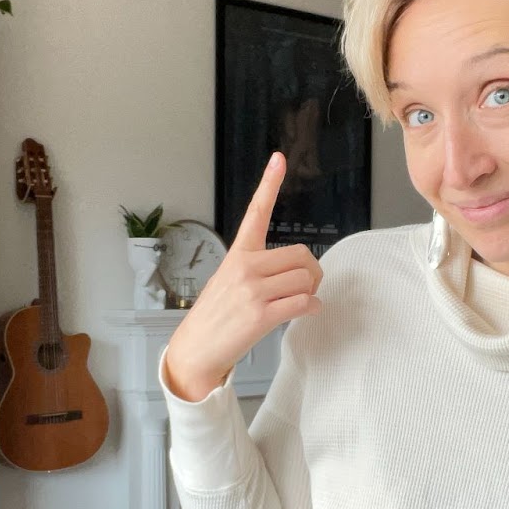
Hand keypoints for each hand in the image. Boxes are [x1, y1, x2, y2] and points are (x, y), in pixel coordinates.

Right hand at [163, 152, 322, 400]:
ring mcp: (253, 291)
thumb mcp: (228, 280)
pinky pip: (304, 303)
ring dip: (312, 292)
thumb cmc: (214, 316)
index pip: (256, 212)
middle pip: (302, 256)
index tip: (278, 159)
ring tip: (299, 302)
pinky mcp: (262, 315)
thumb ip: (257, 269)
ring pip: (306, 280)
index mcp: (238, 254)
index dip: (269, 183)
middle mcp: (245, 267)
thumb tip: (295, 273)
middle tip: (306, 286)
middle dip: (312, 272)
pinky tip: (304, 312)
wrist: (197, 349)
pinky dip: (312, 308)